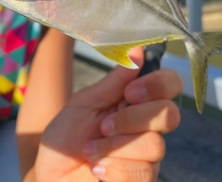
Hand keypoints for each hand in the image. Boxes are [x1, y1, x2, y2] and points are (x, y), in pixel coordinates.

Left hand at [32, 48, 181, 181]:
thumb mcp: (86, 102)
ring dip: (114, 147)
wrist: (51, 172)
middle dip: (130, 119)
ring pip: (154, 146)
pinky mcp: (142, 179)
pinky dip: (113, 169)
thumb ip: (114, 81)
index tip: (130, 92)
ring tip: (90, 151)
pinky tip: (97, 169)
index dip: (158, 85)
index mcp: (136, 101)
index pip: (170, 84)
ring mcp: (148, 156)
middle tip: (102, 126)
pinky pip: (143, 172)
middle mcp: (149, 127)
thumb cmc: (66, 135)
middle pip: (169, 115)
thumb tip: (137, 51)